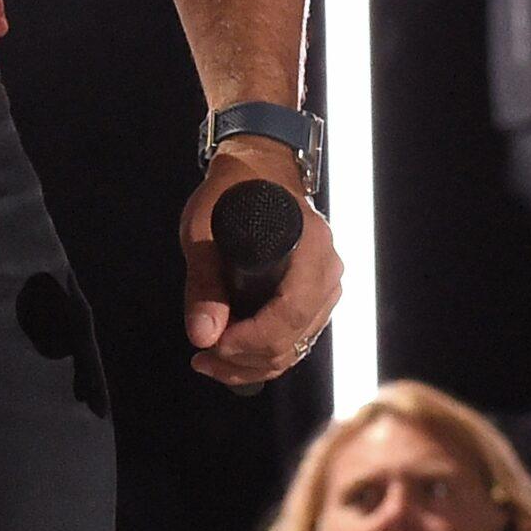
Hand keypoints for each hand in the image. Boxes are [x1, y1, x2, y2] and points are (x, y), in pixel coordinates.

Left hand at [179, 142, 342, 392]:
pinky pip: (296, 337)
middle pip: (294, 338)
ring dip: (253, 364)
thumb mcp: (204, 228)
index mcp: (310, 248)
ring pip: (296, 346)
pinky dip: (265, 353)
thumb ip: (204, 281)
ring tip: (209, 360)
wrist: (258, 166)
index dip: (251, 341)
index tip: (213, 345)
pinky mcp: (317, 296)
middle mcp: (328, 271)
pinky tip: (232, 353)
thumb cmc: (231, 189)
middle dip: (246, 360)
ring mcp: (327, 286)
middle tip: (203, 359)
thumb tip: (202, 336)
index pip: (290, 313)